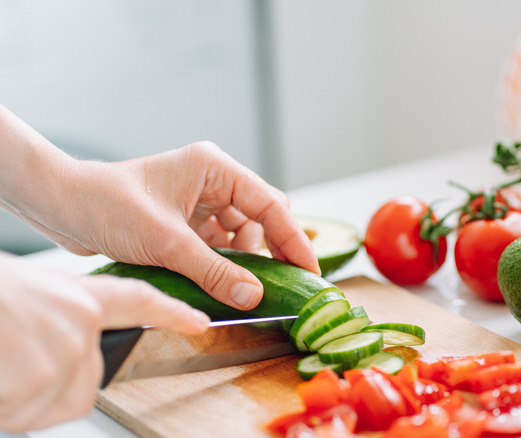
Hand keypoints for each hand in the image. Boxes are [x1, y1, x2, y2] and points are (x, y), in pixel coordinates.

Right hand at [0, 253, 209, 432]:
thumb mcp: (23, 294)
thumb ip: (55, 317)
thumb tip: (60, 342)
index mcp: (75, 296)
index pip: (139, 302)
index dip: (171, 314)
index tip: (199, 320)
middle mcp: (78, 326)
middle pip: (88, 380)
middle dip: (53, 384)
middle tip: (12, 359)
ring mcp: (60, 358)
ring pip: (52, 403)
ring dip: (18, 396)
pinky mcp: (36, 386)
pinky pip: (23, 415)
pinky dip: (4, 406)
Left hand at [36, 142, 319, 309]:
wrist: (61, 207)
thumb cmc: (107, 205)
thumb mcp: (167, 242)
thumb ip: (214, 270)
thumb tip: (254, 296)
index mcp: (215, 168)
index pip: (270, 204)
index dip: (294, 239)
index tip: (310, 270)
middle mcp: (212, 182)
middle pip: (260, 220)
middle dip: (270, 253)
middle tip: (284, 286)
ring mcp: (199, 203)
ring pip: (240, 237)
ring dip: (242, 264)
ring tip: (242, 289)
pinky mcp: (186, 223)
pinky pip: (217, 247)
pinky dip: (222, 266)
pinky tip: (222, 284)